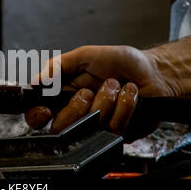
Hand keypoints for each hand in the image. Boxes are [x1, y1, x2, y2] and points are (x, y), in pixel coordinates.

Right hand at [26, 45, 179, 138]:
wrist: (154, 72)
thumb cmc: (123, 62)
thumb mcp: (86, 55)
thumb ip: (58, 66)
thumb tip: (36, 81)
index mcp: (64, 96)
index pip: (39, 115)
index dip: (37, 116)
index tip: (46, 109)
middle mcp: (78, 114)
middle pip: (59, 129)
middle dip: (74, 109)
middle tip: (88, 92)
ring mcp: (97, 126)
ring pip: (88, 129)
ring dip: (105, 101)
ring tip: (115, 85)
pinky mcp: (117, 133)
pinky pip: (114, 128)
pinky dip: (124, 105)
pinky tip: (129, 94)